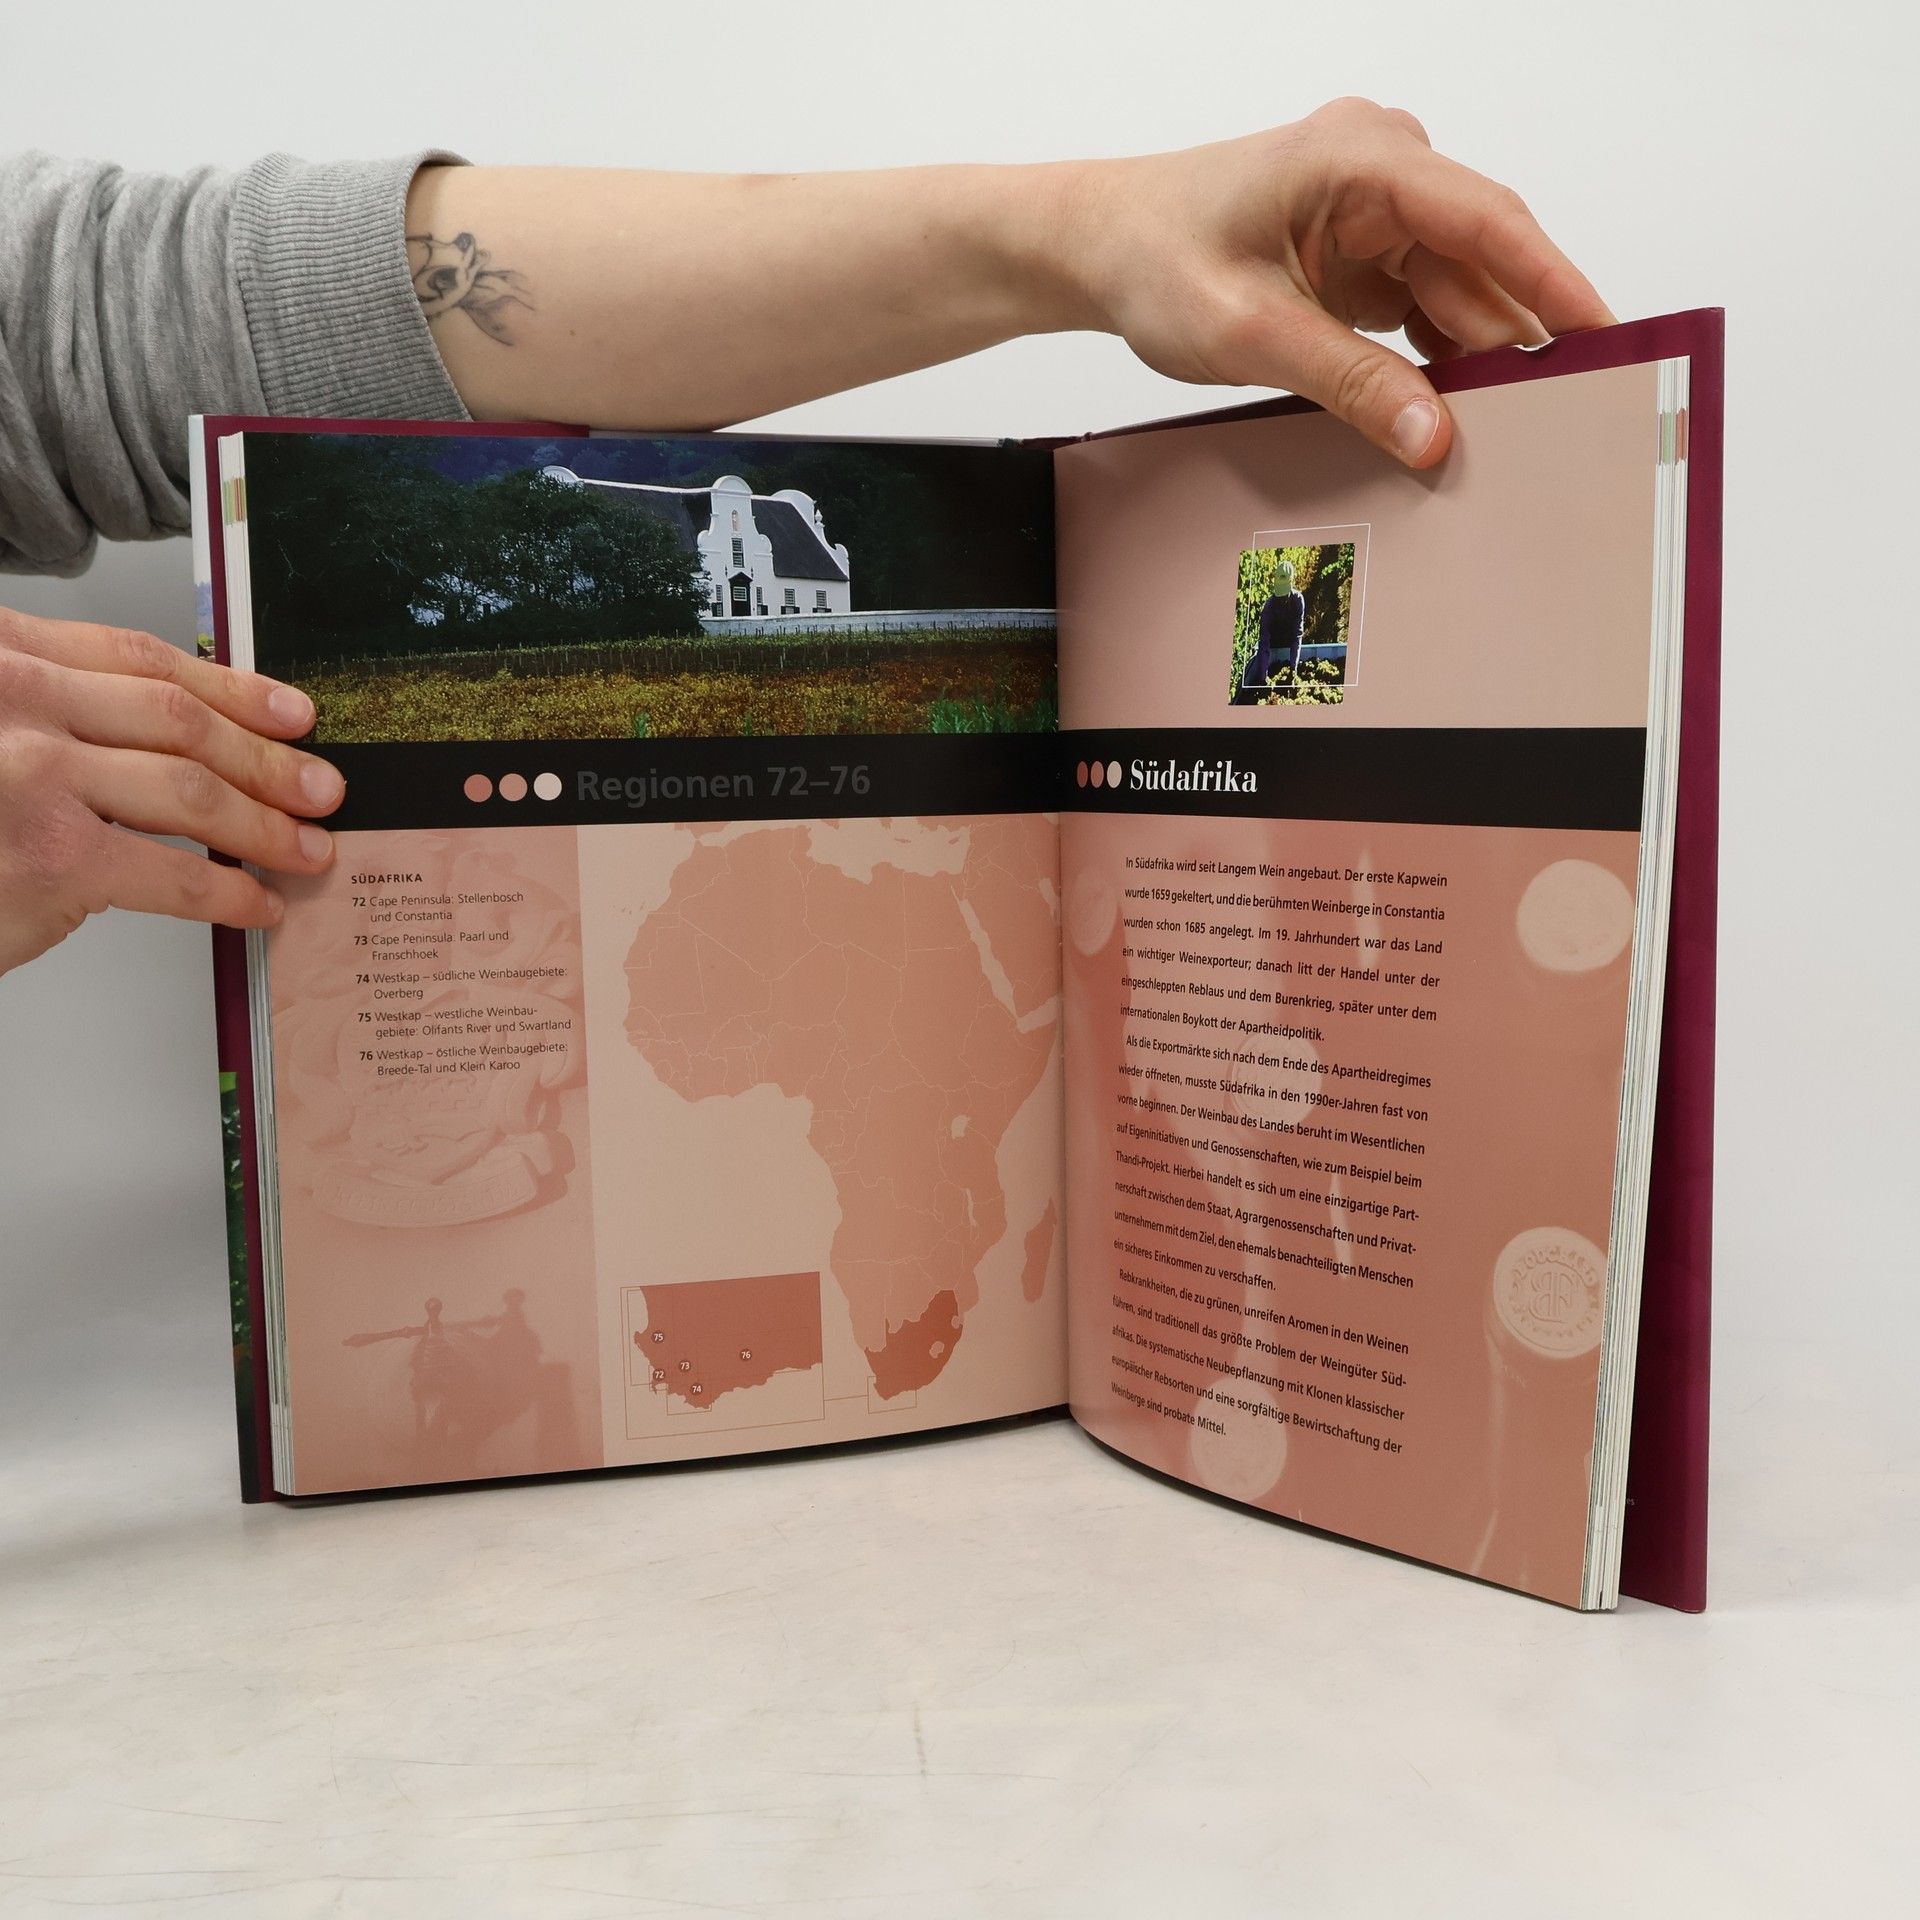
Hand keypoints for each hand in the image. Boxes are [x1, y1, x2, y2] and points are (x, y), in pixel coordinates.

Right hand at [0, 609, 342, 976]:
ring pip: (192, 793)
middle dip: (267, 758)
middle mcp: (17, 702)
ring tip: (308, 848)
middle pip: (180, 722)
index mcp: (3, 657)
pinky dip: (232, 895)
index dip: (231, 687)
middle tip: (322, 786)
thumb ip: (55, 718)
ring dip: (266, 825)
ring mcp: (35, 778)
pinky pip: (176, 876)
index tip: (290, 711)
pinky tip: (259, 906)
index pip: (141, 661)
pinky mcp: (55, 859)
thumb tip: (171, 748)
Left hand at [1053, 98, 1615, 466]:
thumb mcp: (1251, 333)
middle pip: (1480, 259)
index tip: (1607, 335)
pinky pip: (1423, 302)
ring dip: (1476, 355)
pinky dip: (1437, 355)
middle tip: (1565, 414)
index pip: (1486, 219)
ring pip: (1456, 287)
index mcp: (1360, 158)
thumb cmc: (1155, 260)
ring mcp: (1376, 207)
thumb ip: (1348, 382)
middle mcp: (1382, 167)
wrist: (1097, 246)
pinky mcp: (1363, 248)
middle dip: (1517, 337)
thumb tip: (1433, 433)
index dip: (1553, 283)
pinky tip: (1455, 408)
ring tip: (1515, 426)